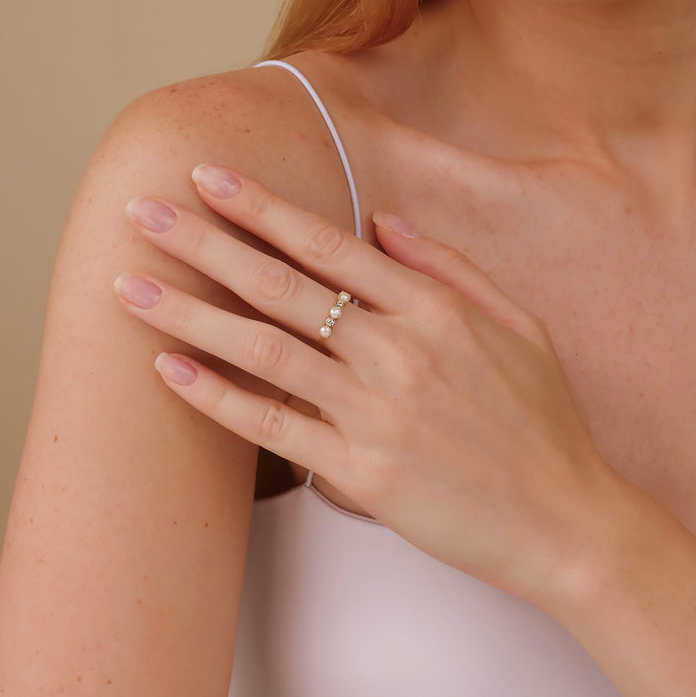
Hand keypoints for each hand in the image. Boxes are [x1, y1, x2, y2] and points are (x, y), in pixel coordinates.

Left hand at [113, 163, 629, 611]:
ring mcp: (375, 412)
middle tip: (142, 210)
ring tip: (129, 285)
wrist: (566, 520)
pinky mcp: (360, 471)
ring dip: (189, 312)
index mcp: (434, 310)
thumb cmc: (542, 420)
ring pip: (263, 349)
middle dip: (203, 241)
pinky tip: (170, 369)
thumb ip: (451, 266)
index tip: (209, 176)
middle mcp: (397, 352)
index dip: (263, 207)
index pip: (330, 243)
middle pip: (281, 285)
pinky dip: (217, 396)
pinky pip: (272, 426)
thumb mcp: (517, 324)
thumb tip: (386, 221)